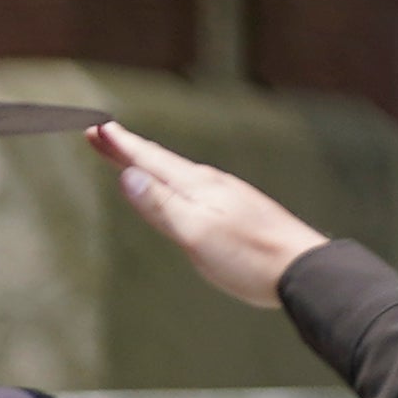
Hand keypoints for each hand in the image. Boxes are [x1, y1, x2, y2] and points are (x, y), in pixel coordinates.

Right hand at [89, 122, 324, 309]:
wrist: (302, 268)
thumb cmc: (249, 257)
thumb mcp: (196, 233)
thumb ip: (161, 205)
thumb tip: (128, 176)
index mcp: (197, 186)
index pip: (149, 160)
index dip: (119, 146)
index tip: (94, 129)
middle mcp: (211, 184)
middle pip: (160, 161)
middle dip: (128, 148)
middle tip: (101, 133)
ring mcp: (225, 195)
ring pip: (177, 173)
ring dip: (149, 163)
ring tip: (130, 157)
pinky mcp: (235, 210)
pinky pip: (192, 187)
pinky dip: (171, 181)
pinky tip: (175, 188)